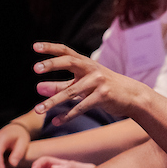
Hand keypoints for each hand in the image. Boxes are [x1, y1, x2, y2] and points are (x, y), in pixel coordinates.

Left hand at [31, 42, 149, 122]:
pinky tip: (55, 120)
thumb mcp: (82, 84)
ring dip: (53, 101)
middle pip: (70, 62)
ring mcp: (98, 82)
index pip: (66, 51)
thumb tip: (37, 88)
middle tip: (35, 68)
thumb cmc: (103, 88)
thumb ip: (60, 86)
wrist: (131, 96)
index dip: (50, 48)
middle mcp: (92, 69)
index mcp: (86, 63)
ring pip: (71, 92)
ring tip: (37, 110)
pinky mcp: (103, 96)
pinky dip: (67, 115)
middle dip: (52, 64)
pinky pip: (81, 107)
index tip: (35, 47)